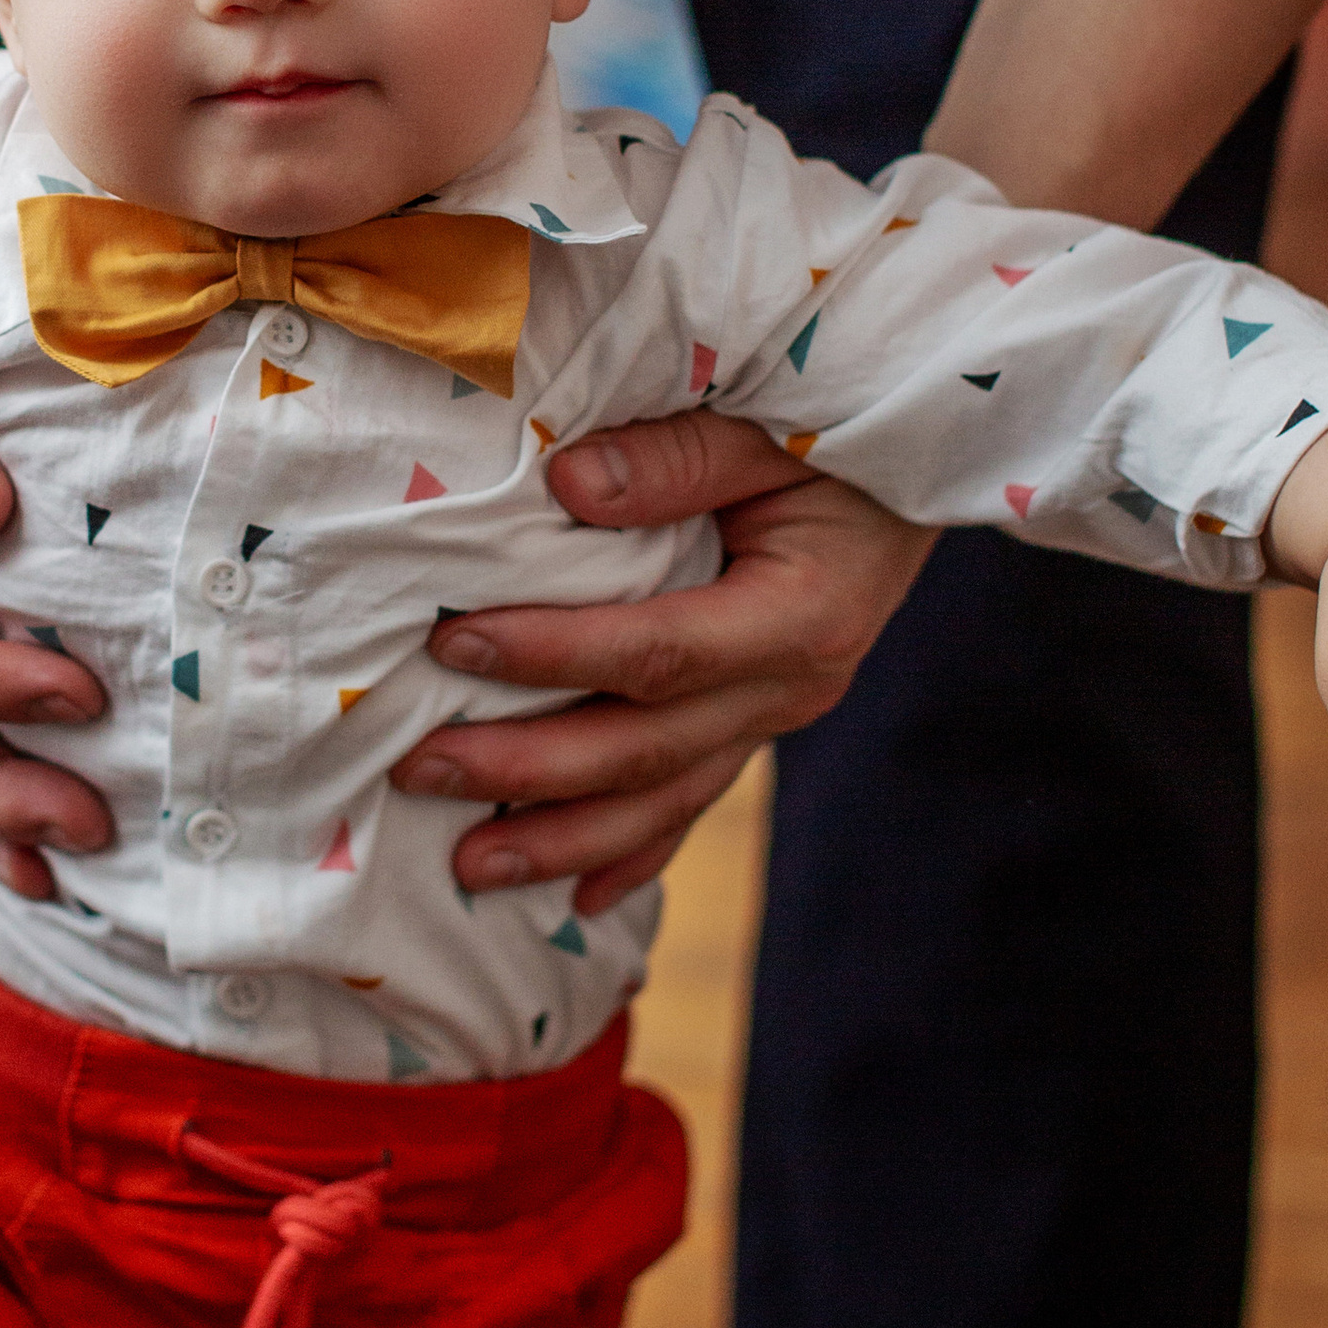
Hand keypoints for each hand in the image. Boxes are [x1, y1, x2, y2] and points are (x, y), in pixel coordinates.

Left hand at [391, 410, 935, 911]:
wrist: (909, 478)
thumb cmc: (834, 434)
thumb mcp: (767, 427)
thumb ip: (677, 456)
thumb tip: (567, 485)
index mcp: (799, 613)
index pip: (656, 652)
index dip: (552, 654)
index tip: (452, 642)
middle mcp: (793, 685)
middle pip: (644, 750)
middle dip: (525, 770)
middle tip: (417, 770)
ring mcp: (777, 717)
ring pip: (662, 800)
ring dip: (563, 840)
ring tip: (466, 866)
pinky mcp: (758, 724)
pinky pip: (692, 803)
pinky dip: (633, 853)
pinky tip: (575, 899)